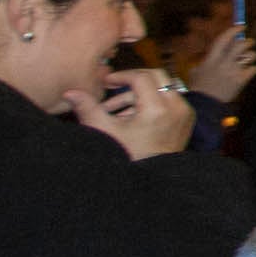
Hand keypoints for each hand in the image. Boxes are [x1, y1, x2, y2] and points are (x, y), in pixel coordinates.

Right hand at [67, 71, 194, 159]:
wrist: (148, 180)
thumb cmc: (125, 156)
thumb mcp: (103, 131)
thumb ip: (87, 108)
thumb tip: (69, 93)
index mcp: (158, 109)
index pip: (142, 78)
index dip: (122, 76)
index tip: (106, 82)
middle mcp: (176, 108)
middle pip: (156, 77)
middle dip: (132, 82)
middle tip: (113, 88)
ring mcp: (184, 114)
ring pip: (161, 90)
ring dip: (138, 95)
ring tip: (113, 112)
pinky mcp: (186, 120)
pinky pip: (168, 101)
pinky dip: (150, 104)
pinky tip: (128, 118)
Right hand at [186, 24, 255, 104]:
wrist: (204, 105)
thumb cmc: (198, 88)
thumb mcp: (196, 71)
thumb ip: (204, 61)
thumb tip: (212, 52)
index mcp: (211, 59)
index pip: (224, 39)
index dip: (234, 31)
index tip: (241, 26)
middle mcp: (223, 63)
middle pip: (241, 45)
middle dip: (248, 42)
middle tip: (250, 43)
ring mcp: (233, 72)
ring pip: (251, 56)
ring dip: (252, 55)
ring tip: (250, 58)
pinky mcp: (241, 81)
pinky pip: (254, 69)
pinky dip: (253, 69)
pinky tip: (249, 72)